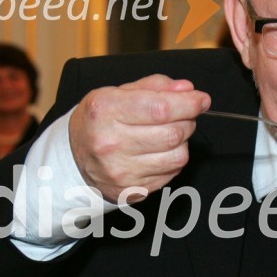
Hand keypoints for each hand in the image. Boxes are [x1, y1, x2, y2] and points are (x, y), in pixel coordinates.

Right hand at [68, 75, 210, 202]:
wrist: (75, 158)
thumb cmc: (99, 121)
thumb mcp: (117, 92)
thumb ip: (155, 87)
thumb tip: (187, 90)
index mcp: (105, 110)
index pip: (161, 108)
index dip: (189, 103)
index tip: (201, 99)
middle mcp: (110, 142)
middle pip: (173, 133)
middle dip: (188, 121)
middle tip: (185, 115)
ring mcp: (121, 170)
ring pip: (177, 156)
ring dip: (183, 142)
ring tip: (171, 133)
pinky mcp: (132, 190)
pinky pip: (171, 173)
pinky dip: (173, 160)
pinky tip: (160, 152)